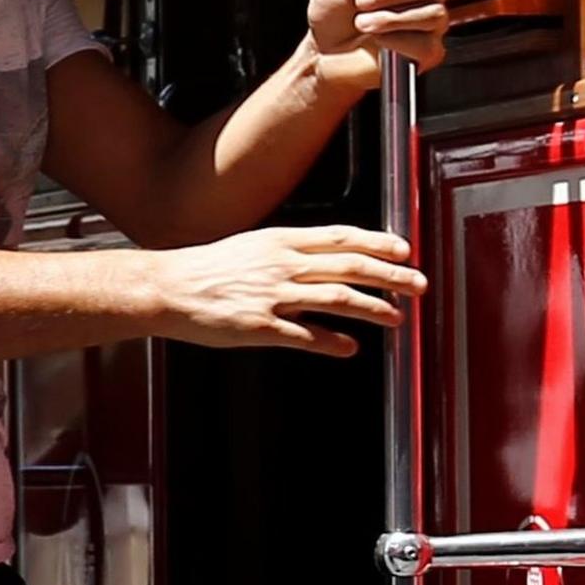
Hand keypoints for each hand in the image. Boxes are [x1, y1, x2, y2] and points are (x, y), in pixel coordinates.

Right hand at [147, 225, 424, 358]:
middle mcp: (283, 264)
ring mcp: (273, 296)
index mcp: (281, 241)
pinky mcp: (261, 326)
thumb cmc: (206, 270)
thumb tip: (326, 262)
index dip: (378, 243)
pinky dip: (333, 341)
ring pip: (338, 298)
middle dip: (391, 275)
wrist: (167, 287)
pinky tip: (349, 347)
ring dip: (373, 309)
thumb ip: (291, 254)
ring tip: (396, 318)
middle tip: (418, 283)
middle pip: (350, 265)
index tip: (404, 250)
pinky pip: (306, 335)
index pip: (342, 237)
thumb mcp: (253, 248)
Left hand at [307, 0, 452, 84]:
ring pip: (432, 13)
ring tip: (362, 22)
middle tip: (362, 0)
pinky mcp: (427, 51)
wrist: (324, 52)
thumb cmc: (332, 13)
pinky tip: (379, 41)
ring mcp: (429, 23)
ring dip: (389, 18)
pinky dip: (395, 41)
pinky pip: (425, 43)